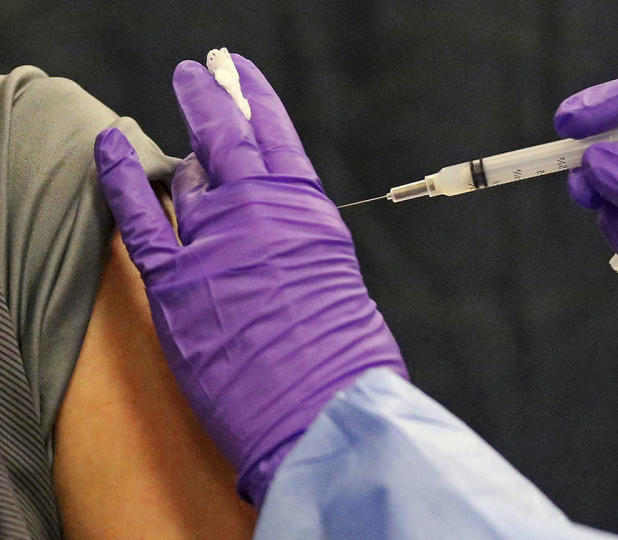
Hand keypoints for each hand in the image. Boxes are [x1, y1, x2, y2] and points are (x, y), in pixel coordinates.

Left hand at [94, 54, 405, 505]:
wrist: (323, 412)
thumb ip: (305, 253)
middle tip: (200, 74)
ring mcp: (215, 241)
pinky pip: (138, 216)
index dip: (255, 99)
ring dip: (185, 152)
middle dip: (211, 98)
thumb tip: (278, 246)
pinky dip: (119, 177)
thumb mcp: (341, 286)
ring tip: (182, 129)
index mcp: (310, 212)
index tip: (240, 74)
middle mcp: (261, 211)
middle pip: (228, 138)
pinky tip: (107, 147)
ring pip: (189, 176)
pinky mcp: (176, 282)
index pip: (277, 137)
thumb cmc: (347, 361)